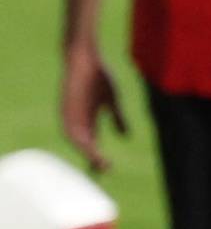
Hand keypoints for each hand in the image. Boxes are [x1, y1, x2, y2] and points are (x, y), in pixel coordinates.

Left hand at [60, 44, 126, 173]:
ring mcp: (70, 117)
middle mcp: (77, 122)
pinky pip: (70, 130)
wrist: (84, 58)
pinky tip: (88, 146)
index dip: (99, 156)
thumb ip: (118, 118)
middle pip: (85, 146)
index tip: (108, 167)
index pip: (93, 143)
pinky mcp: (65, 110)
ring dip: (87, 152)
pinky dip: (79, 140)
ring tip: (99, 162)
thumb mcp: (112, 100)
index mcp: (88, 120)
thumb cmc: (99, 76)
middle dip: (93, 158)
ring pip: (77, 141)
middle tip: (104, 169)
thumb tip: (126, 137)